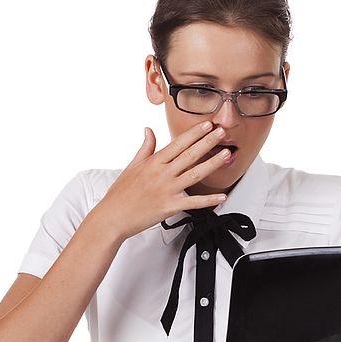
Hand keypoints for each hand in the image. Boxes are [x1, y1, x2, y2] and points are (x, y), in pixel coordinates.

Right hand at [91, 121, 231, 240]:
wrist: (113, 217)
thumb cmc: (120, 194)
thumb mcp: (132, 166)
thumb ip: (145, 148)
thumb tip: (148, 130)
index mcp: (153, 163)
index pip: (178, 143)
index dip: (194, 133)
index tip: (206, 124)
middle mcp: (162, 174)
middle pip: (190, 155)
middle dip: (208, 142)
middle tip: (221, 132)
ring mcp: (167, 190)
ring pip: (195, 174)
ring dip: (213, 164)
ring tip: (226, 154)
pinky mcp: (170, 206)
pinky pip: (194, 202)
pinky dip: (209, 200)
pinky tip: (222, 196)